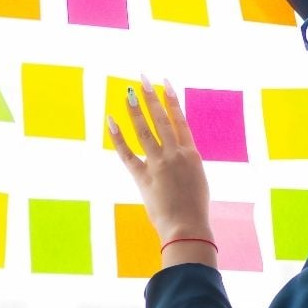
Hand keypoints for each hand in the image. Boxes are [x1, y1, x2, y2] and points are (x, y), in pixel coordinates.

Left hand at [107, 76, 211, 245]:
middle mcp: (175, 155)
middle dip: (152, 98)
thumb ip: (186, 164)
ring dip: (135, 110)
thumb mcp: (196, 181)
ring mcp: (159, 164)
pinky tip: (110, 120)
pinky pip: (127, 153)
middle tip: (144, 79)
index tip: (165, 84)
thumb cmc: (195, 209)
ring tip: (128, 92)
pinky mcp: (143, 177)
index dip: (172, 101)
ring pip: (145, 131)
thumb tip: (176, 155)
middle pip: (162, 119)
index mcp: (192, 155)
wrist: (188, 227)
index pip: (180, 120)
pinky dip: (117, 137)